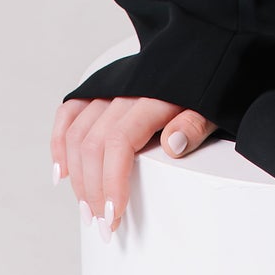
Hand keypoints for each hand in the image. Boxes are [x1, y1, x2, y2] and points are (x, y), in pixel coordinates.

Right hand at [50, 96, 217, 236]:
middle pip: (93, 143)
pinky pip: (71, 112)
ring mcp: (111, 89)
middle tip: (102, 225)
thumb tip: (171, 143)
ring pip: (78, 133)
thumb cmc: (211, 83)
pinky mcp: (103, 89)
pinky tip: (61, 172)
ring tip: (87, 210)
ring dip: (76, 177)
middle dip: (93, 191)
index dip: (112, 181)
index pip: (119, 141)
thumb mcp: (214, 104)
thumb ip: (195, 123)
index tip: (114, 215)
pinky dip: (60, 142)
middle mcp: (126, 91)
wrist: (206, 49)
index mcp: (154, 96)